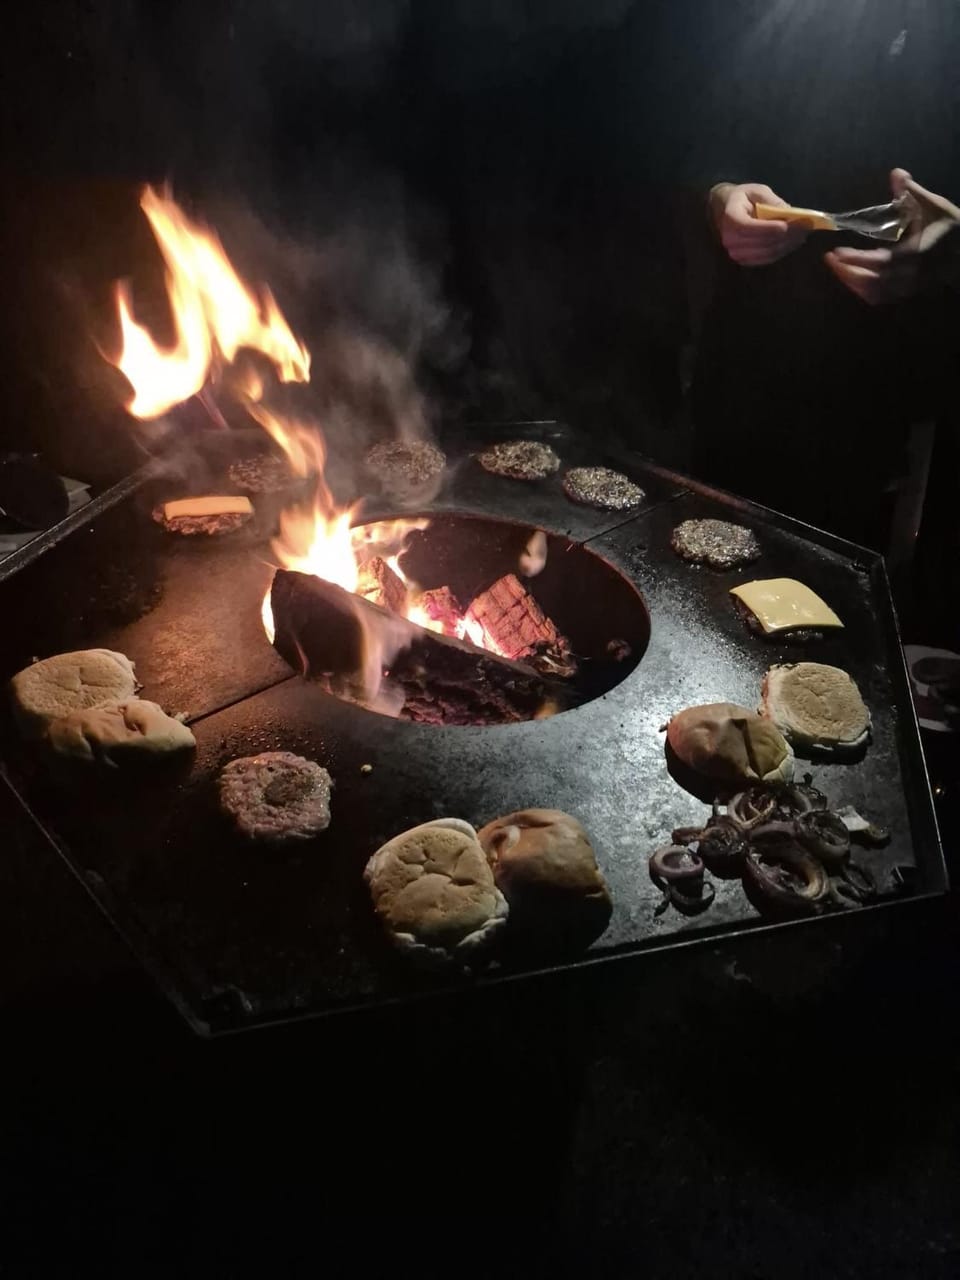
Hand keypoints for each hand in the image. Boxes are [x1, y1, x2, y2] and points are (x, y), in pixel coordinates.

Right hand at [709, 182, 808, 266]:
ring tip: (803, 234)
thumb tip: (790, 212)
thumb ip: (772, 201)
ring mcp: (736, 252)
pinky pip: (767, 259)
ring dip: (787, 245)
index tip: (786, 226)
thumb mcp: (757, 191)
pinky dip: (782, 251)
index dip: (767, 228)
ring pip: (766, 252)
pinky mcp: (744, 260)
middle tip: (806, 227)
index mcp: (730, 217)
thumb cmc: (743, 198)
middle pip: (761, 242)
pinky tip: (793, 242)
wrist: (725, 210)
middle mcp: (730, 238)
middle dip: (786, 236)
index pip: (747, 227)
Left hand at [825, 168, 959, 303]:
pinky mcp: (906, 292)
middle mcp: (907, 275)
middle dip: (846, 272)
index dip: (855, 259)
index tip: (836, 253)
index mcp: (913, 255)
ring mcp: (906, 287)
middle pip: (869, 282)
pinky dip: (863, 291)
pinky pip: (879, 298)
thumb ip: (911, 192)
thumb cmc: (951, 227)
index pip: (878, 261)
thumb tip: (896, 172)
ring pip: (872, 293)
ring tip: (838, 268)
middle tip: (830, 260)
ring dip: (852, 283)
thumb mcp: (933, 206)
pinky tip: (854, 280)